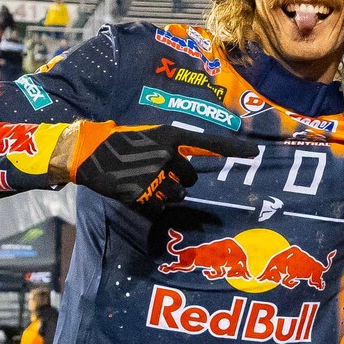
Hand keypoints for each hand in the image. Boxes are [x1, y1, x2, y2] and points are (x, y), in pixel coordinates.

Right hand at [66, 122, 259, 212]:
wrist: (87, 153)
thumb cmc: (120, 143)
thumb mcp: (149, 136)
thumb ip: (172, 147)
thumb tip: (192, 161)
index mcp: (169, 135)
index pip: (209, 142)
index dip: (233, 149)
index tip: (255, 152)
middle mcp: (166, 153)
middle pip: (190, 180)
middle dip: (179, 182)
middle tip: (158, 176)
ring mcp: (154, 174)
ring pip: (176, 197)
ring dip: (165, 196)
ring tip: (145, 184)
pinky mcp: (140, 193)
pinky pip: (158, 208)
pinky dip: (150, 206)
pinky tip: (136, 194)